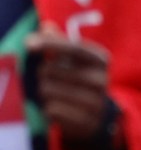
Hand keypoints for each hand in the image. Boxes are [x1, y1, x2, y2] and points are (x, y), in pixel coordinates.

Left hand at [26, 23, 110, 141]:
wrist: (99, 116)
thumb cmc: (81, 79)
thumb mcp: (76, 58)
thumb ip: (61, 42)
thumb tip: (47, 27)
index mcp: (102, 61)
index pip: (73, 48)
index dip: (49, 43)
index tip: (28, 44)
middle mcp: (102, 81)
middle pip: (52, 70)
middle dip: (44, 73)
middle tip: (53, 78)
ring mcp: (94, 103)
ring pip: (47, 90)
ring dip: (45, 91)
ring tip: (58, 94)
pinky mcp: (84, 122)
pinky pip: (51, 109)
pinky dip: (49, 108)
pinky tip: (62, 108)